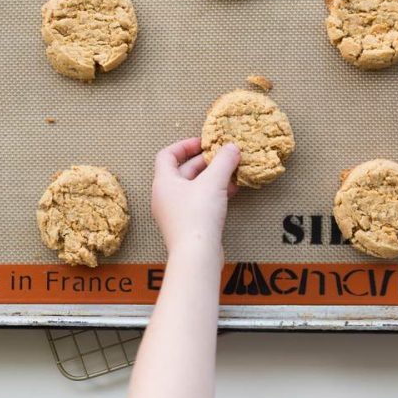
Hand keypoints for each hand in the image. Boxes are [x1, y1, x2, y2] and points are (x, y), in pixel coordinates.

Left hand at [151, 137, 240, 259]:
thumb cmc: (198, 215)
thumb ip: (223, 161)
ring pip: (194, 188)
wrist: (196, 255)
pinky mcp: (187, 226)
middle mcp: (165, 196)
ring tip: (233, 172)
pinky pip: (199, 202)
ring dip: (212, 178)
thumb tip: (232, 146)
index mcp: (163, 182)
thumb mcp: (213, 182)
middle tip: (224, 156)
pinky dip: (213, 194)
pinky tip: (232, 191)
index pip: (167, 155)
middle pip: (183, 171)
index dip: (184, 145)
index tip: (204, 143)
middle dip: (205, 162)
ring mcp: (175, 212)